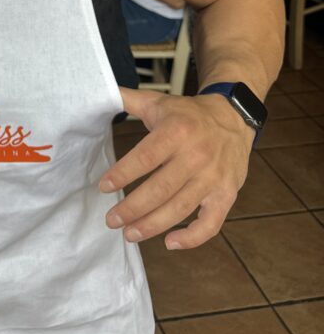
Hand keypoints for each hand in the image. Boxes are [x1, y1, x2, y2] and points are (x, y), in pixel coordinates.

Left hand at [99, 88, 253, 249]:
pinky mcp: (227, 195)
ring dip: (153, 226)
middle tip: (111, 220)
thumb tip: (99, 90)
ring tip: (129, 233)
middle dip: (132, 208)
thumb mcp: (159, 102)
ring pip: (180, 208)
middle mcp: (196, 156)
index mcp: (177, 131)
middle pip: (160, 189)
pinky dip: (192, 238)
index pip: (146, 157)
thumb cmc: (188, 114)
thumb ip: (128, 99)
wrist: (234, 119)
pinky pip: (211, 224)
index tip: (103, 187)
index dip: (123, 174)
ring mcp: (214, 178)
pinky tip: (169, 242)